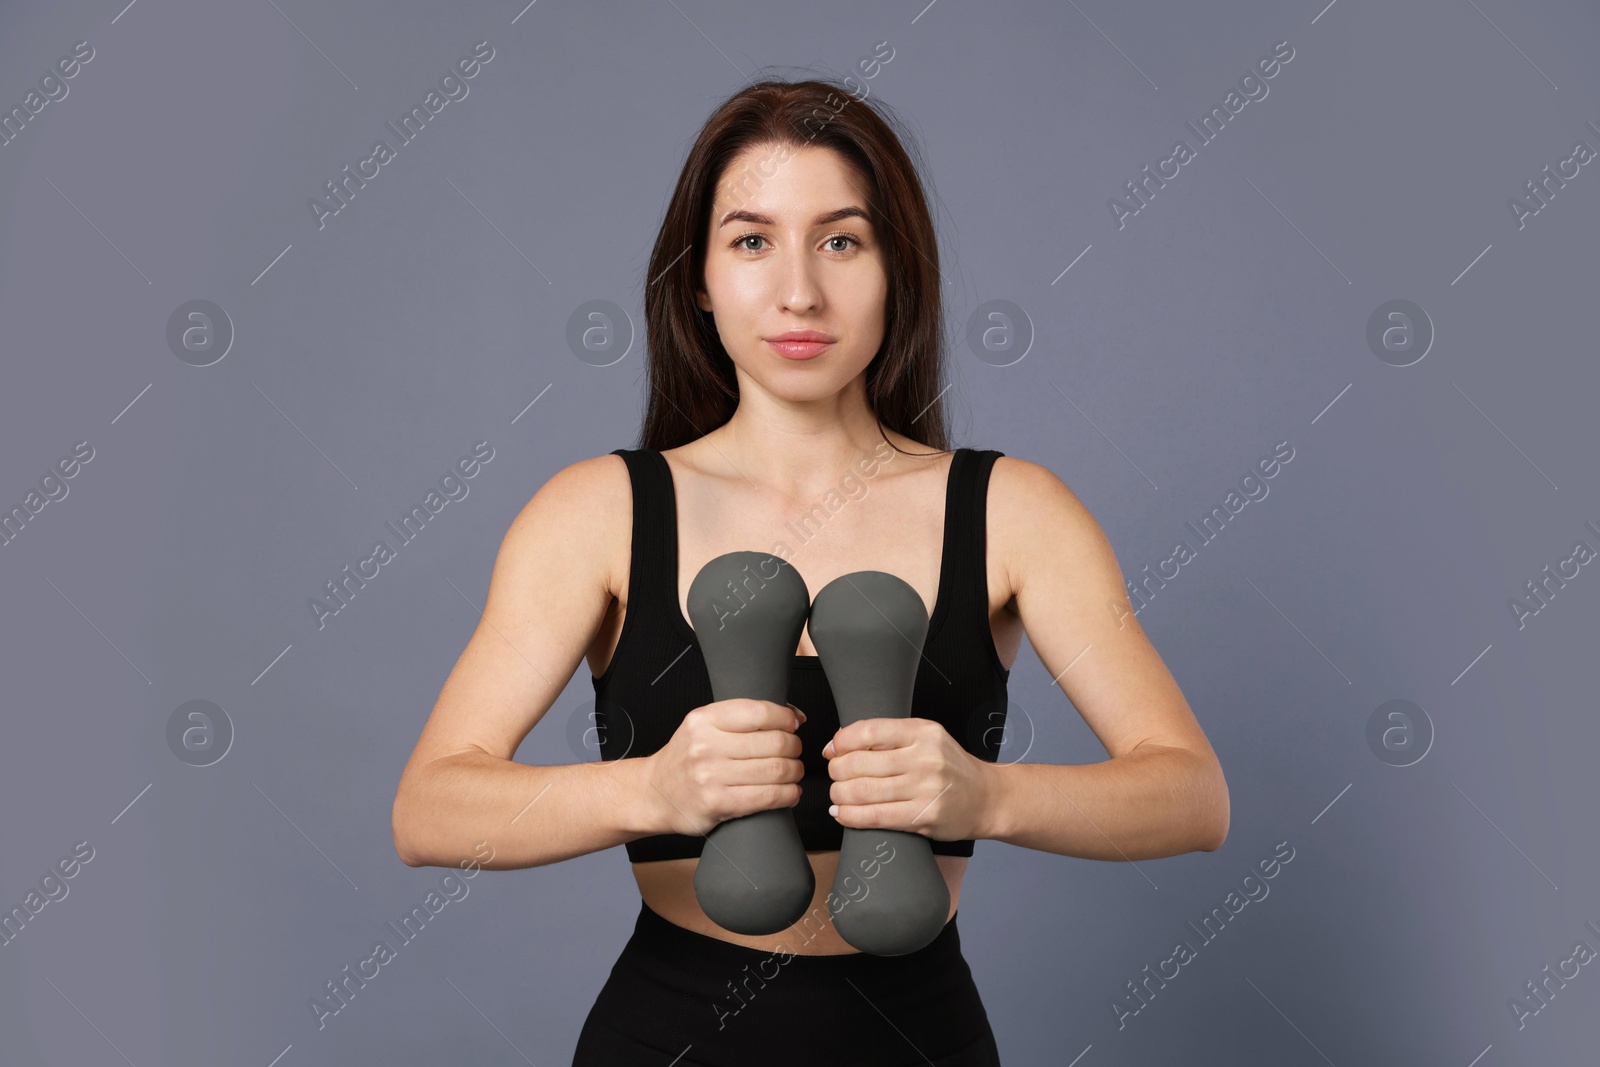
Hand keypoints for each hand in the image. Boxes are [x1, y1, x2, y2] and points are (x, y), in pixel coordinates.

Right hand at [643, 699, 805, 836]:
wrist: (654, 793)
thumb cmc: (685, 759)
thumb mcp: (703, 726)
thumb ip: (742, 717)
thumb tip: (793, 715)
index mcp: (704, 719)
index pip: (759, 712)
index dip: (785, 718)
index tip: (792, 724)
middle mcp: (706, 745)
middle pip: (773, 742)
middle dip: (793, 747)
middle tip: (793, 751)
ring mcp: (710, 776)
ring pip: (775, 770)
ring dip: (794, 772)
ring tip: (792, 772)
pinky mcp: (717, 803)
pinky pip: (767, 797)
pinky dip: (787, 794)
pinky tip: (789, 792)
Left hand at [823, 718, 996, 840]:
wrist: (986, 798)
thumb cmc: (951, 768)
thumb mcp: (926, 738)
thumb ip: (888, 737)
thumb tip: (838, 744)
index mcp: (922, 732)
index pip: (869, 731)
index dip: (842, 742)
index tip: (832, 750)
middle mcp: (924, 758)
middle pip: (860, 763)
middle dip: (837, 771)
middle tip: (836, 775)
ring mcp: (925, 789)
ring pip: (863, 791)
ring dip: (840, 795)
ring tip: (838, 795)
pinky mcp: (923, 816)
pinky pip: (876, 816)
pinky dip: (851, 816)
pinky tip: (842, 813)